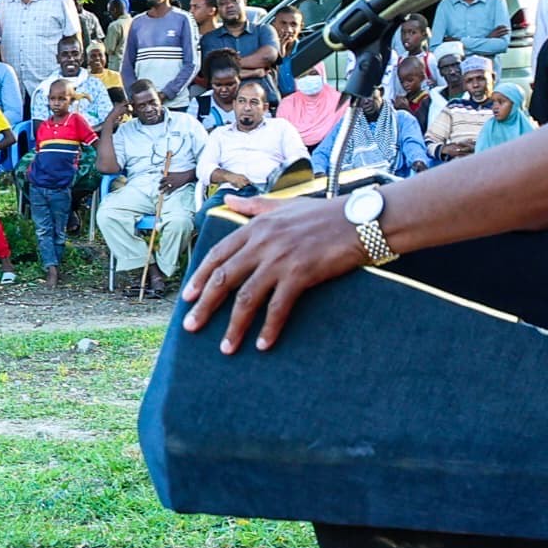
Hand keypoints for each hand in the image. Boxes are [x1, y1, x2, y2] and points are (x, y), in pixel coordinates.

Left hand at [178, 199, 368, 351]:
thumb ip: (254, 206)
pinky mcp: (300, 274)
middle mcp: (262, 243)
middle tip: (190, 327)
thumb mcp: (284, 205)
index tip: (187, 297)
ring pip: (246, 297)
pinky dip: (268, 328)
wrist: (360, 220)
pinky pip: (278, 307)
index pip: (217, 254)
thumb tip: (228, 200)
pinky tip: (262, 345)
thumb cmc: (324, 214)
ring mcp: (280, 259)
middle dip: (204, 305)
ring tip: (225, 348)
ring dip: (234, 326)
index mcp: (256, 227)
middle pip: (224, 278)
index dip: (199, 277)